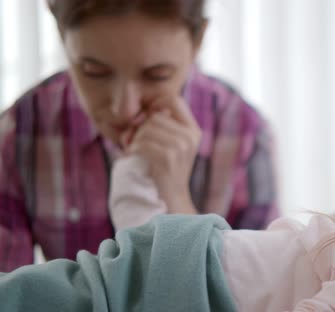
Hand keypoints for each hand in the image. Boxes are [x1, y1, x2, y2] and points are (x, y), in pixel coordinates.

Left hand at [127, 95, 200, 213]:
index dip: (156, 104)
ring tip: (134, 150)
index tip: (145, 120)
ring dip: (135, 140)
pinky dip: (133, 150)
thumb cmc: (165, 170)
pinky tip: (132, 156)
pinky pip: (142, 143)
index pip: (174, 99)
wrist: (171, 199)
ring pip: (147, 129)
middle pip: (156, 116)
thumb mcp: (172, 145)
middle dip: (140, 127)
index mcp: (193, 130)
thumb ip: (164, 125)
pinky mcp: (168, 158)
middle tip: (132, 140)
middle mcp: (190, 136)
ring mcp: (181, 147)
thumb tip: (145, 108)